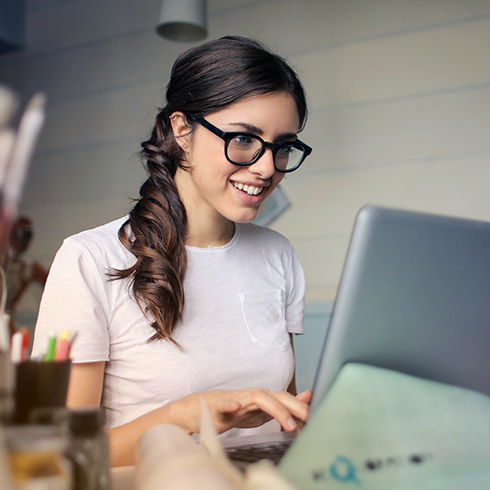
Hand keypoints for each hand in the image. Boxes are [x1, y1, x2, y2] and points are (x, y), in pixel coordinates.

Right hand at [175, 388, 312, 434]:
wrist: (207, 408)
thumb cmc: (239, 409)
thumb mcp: (265, 410)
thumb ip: (286, 405)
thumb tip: (309, 397)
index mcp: (266, 398)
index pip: (288, 400)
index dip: (303, 408)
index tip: (318, 419)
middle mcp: (255, 396)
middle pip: (278, 397)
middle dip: (295, 407)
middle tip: (310, 420)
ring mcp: (239, 399)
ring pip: (258, 398)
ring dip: (275, 409)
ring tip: (288, 424)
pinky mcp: (221, 406)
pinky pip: (226, 404)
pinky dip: (231, 404)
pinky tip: (236, 407)